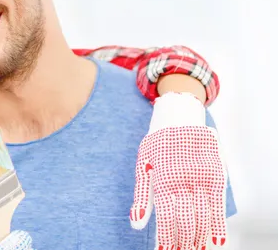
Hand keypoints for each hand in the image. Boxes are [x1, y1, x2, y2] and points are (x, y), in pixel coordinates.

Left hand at [130, 93, 227, 249]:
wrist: (178, 118)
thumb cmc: (157, 145)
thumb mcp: (143, 164)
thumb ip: (141, 196)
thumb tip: (135, 224)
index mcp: (161, 178)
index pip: (166, 218)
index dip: (166, 238)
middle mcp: (182, 180)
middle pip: (185, 220)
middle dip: (182, 241)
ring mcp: (200, 177)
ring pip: (202, 215)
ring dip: (199, 237)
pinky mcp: (215, 174)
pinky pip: (218, 203)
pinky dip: (218, 223)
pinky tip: (216, 241)